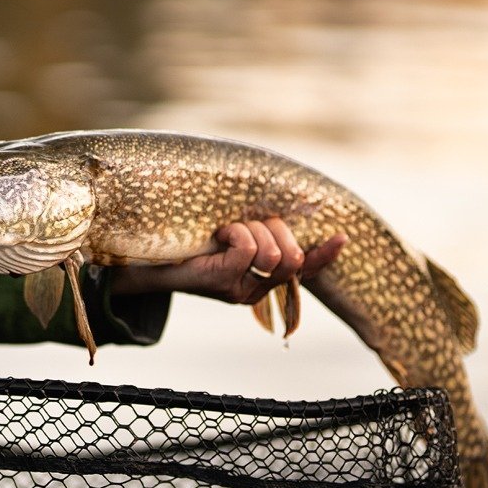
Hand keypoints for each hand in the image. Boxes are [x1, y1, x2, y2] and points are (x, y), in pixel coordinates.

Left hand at [108, 218, 346, 304]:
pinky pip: (247, 248)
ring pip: (272, 253)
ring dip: (252, 229)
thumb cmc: (187, 240)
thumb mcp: (226, 231)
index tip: (341, 236)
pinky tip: (217, 236)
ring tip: (227, 231)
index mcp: (263, 278)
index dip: (325, 255)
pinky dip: (235, 232)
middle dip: (275, 229)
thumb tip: (285, 198)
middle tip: (245, 224)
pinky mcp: (223, 283)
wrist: (145, 261)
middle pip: (292, 256)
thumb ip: (255, 223)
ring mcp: (240, 289)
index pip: (306, 270)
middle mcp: (256, 289)